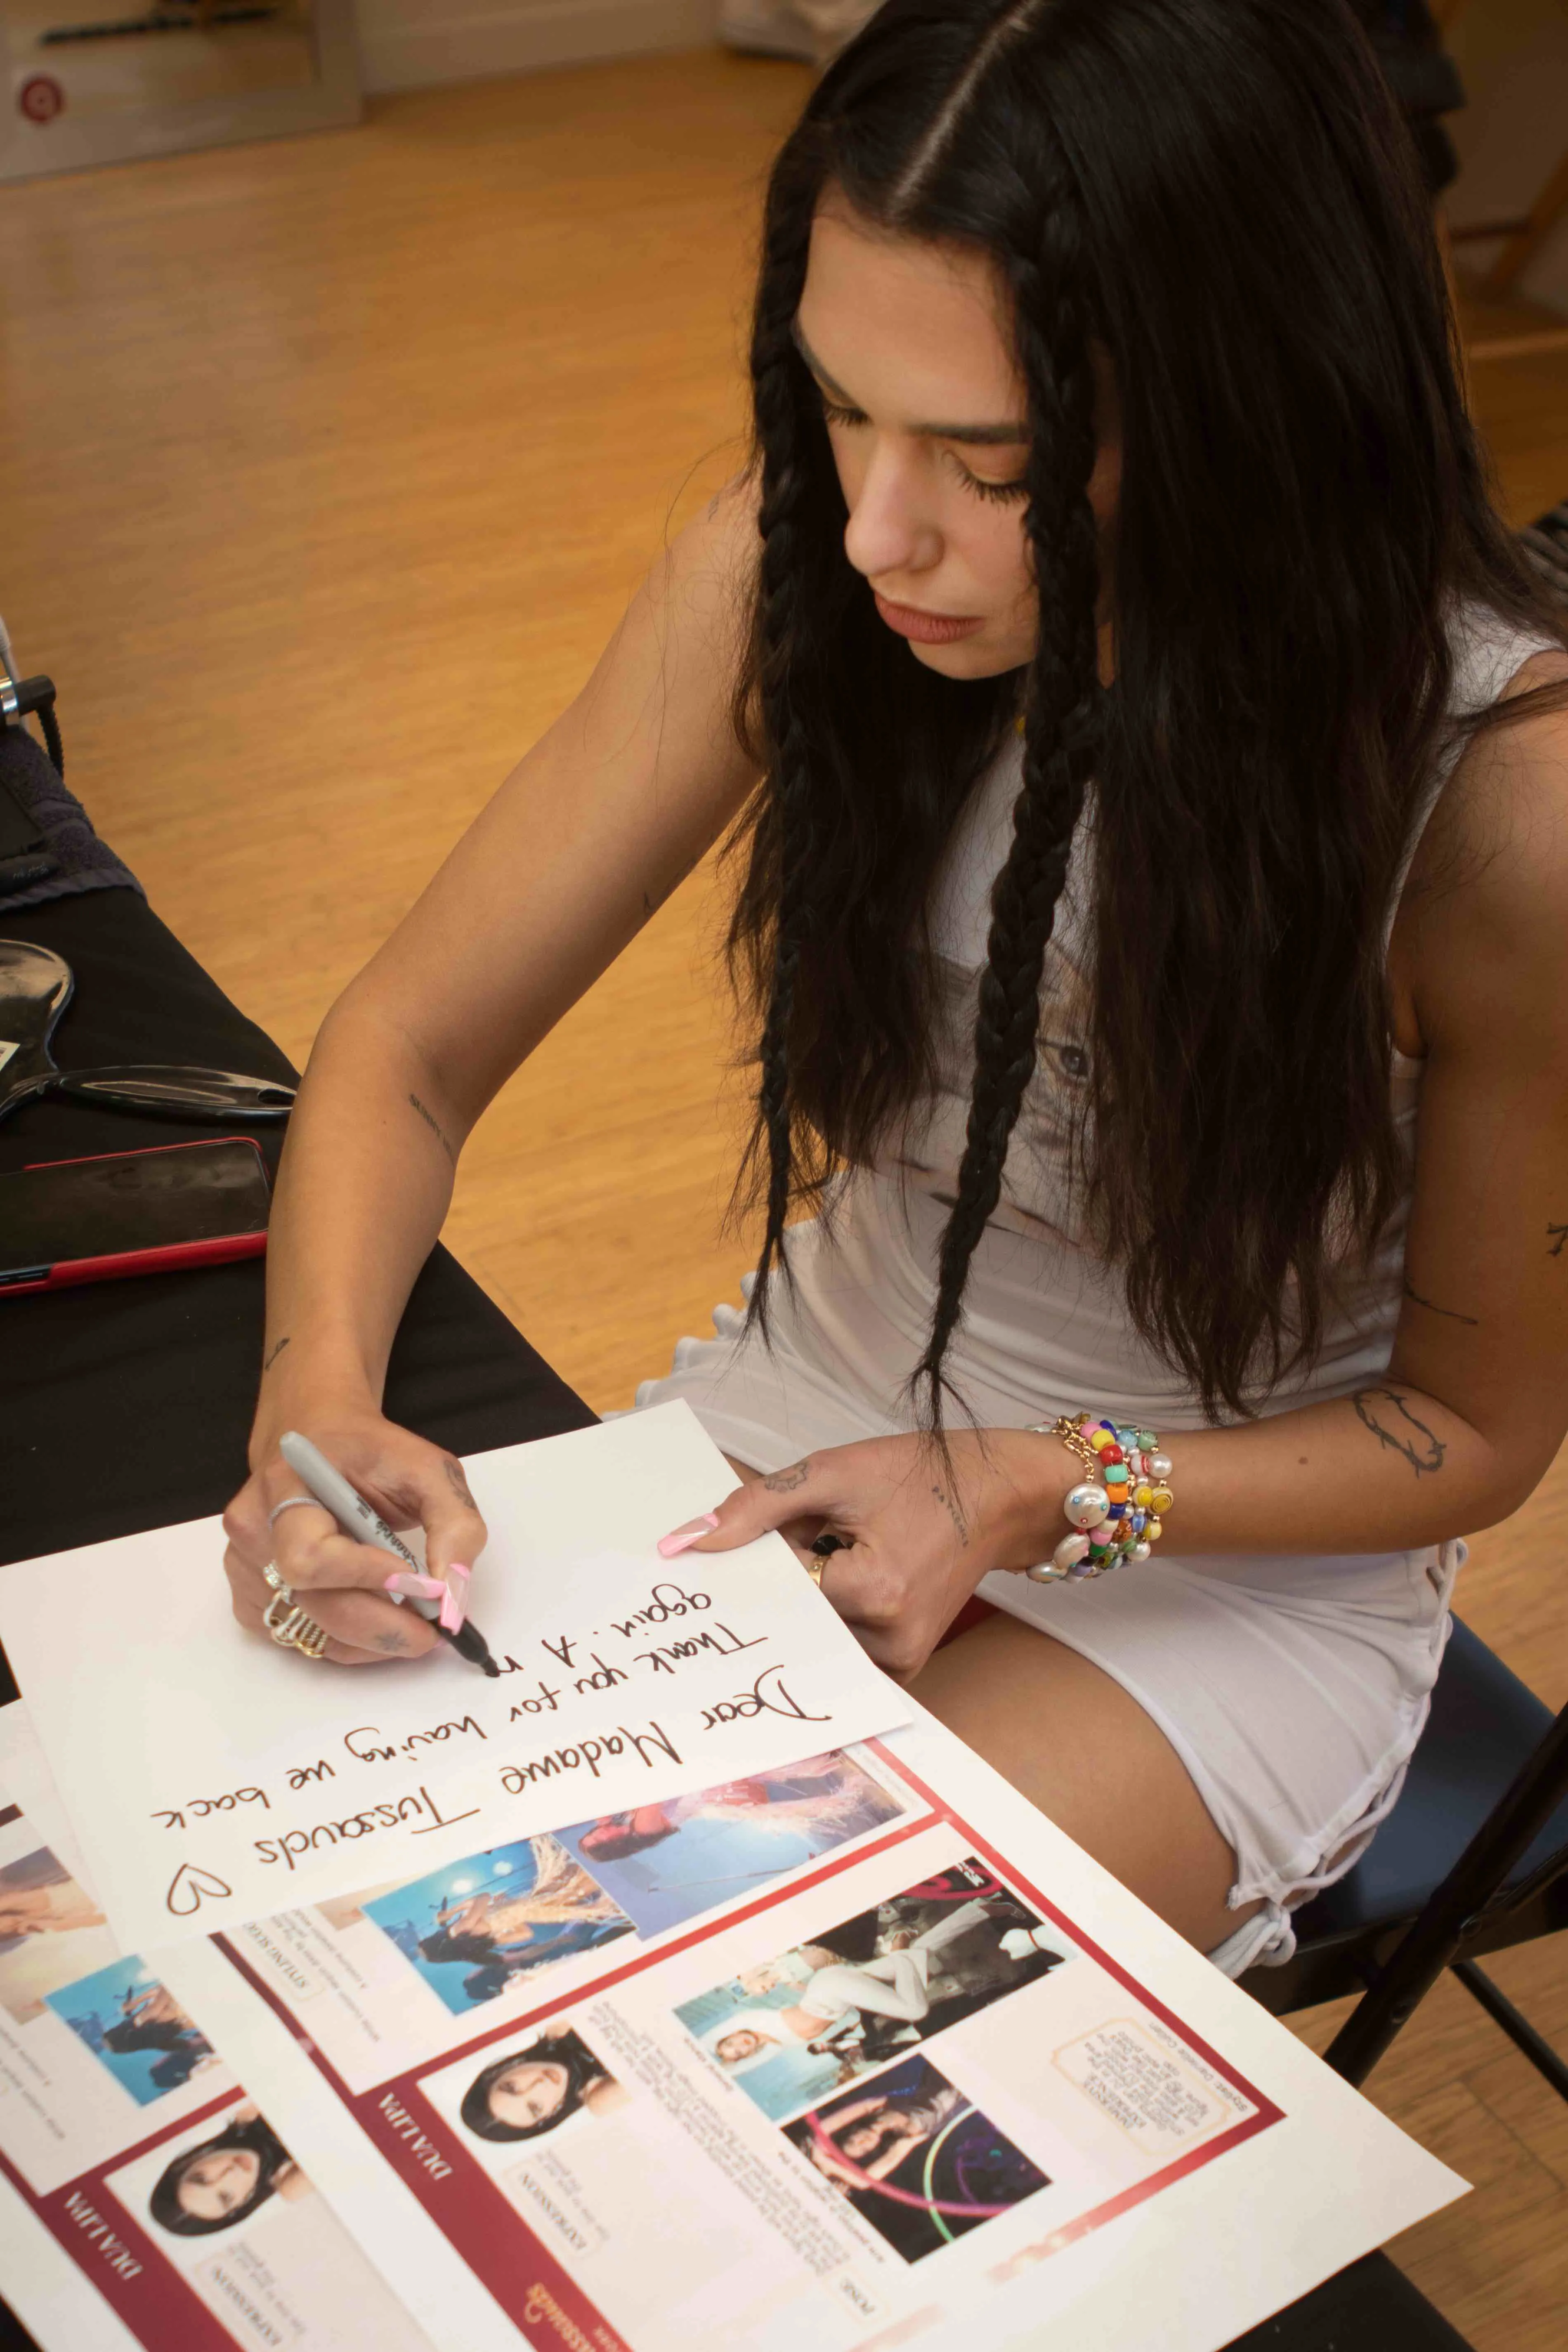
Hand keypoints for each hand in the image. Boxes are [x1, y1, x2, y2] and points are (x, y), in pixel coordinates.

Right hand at [222, 1406, 488, 1666]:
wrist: (322, 1441)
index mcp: (287, 1484)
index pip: (310, 1555)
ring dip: (367, 1640)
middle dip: (382, 1627)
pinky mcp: (248, 1594)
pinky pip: (296, 1636)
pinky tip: (371, 1615)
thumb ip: (454, 1524)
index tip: (422, 1585)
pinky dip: (343, 1640)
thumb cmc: (374, 1456)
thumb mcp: (430, 1470)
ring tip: (410, 1624)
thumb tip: (452, 1596)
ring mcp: (244, 1565)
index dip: (366, 1578)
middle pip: (313, 1604)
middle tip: (432, 1633)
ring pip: (307, 1629)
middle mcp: (255, 1528)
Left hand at [677, 1432, 1058, 1678]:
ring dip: (812, 1595)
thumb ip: (753, 1508)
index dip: (764, 1557)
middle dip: (789, 1577)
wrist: (998, 1495)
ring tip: (849, 1549)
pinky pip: (841, 1647)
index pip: (777, 1588)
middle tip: (816, 1534)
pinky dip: (834, 1613)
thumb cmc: (922, 1475)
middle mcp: (888, 1640)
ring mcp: (900, 1661)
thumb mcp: (832, 1472)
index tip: (771, 1533)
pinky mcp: (905, 1666)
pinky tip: (859, 1573)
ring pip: (814, 1633)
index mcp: (873, 1591)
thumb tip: (684, 1544)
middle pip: (794, 1617)